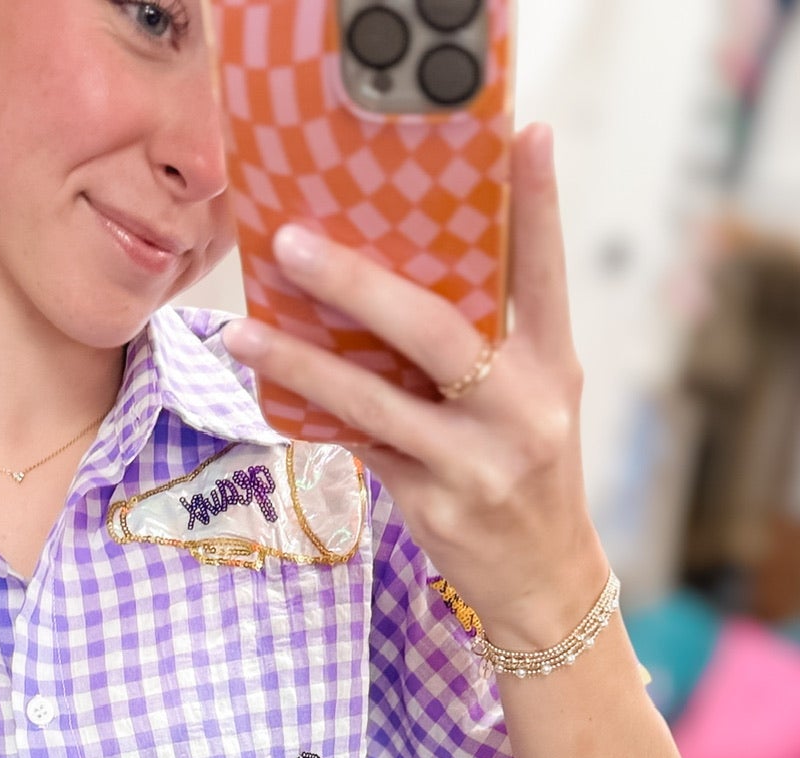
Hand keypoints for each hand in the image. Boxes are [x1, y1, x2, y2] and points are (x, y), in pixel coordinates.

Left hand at [221, 123, 606, 649]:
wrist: (545, 582)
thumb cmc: (527, 474)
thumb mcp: (534, 401)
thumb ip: (489, 344)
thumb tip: (399, 275)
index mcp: (554, 366)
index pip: (546, 272)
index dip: (538, 203)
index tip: (524, 133)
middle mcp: (522, 409)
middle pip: (437, 330)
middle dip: (358, 283)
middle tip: (293, 242)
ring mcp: (476, 462)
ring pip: (377, 400)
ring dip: (302, 362)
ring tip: (245, 330)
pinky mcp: (435, 504)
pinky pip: (361, 446)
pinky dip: (316, 415)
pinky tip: (270, 389)